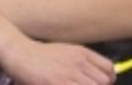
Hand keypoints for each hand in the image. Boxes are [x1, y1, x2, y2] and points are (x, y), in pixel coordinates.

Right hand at [0, 38, 114, 84]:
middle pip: (103, 81)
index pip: (109, 68)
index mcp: (84, 54)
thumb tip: (99, 73)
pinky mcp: (56, 83)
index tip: (105, 83)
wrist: (21, 54)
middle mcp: (79, 63)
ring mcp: (67, 74)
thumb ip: (84, 61)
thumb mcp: (69, 51)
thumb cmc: (44, 55)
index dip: (109, 79)